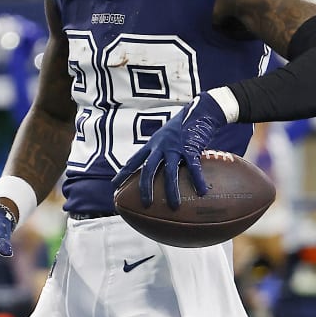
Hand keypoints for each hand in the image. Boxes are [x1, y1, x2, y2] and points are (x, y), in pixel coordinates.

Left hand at [116, 91, 230, 209]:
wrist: (200, 110)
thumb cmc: (184, 126)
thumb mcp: (168, 136)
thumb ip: (162, 150)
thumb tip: (162, 167)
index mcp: (153, 144)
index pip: (134, 160)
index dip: (123, 173)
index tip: (114, 184)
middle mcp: (160, 146)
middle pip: (148, 169)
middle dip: (145, 187)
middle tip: (145, 204)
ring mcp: (175, 146)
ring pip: (170, 172)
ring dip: (171, 190)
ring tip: (174, 206)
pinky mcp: (190, 147)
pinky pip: (193, 167)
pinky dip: (197, 180)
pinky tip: (202, 192)